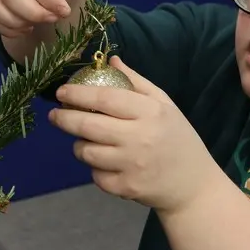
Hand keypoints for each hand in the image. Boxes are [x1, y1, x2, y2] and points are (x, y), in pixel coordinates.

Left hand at [47, 56, 225, 213]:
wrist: (194, 185)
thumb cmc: (178, 139)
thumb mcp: (165, 105)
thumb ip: (137, 82)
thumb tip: (110, 61)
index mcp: (150, 112)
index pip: (106, 99)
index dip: (78, 94)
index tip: (61, 92)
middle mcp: (140, 138)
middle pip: (88, 126)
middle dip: (64, 119)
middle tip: (54, 115)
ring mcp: (132, 165)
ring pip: (86, 152)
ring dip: (79, 145)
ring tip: (86, 140)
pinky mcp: (126, 188)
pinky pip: (95, 175)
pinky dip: (95, 169)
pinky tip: (105, 163)